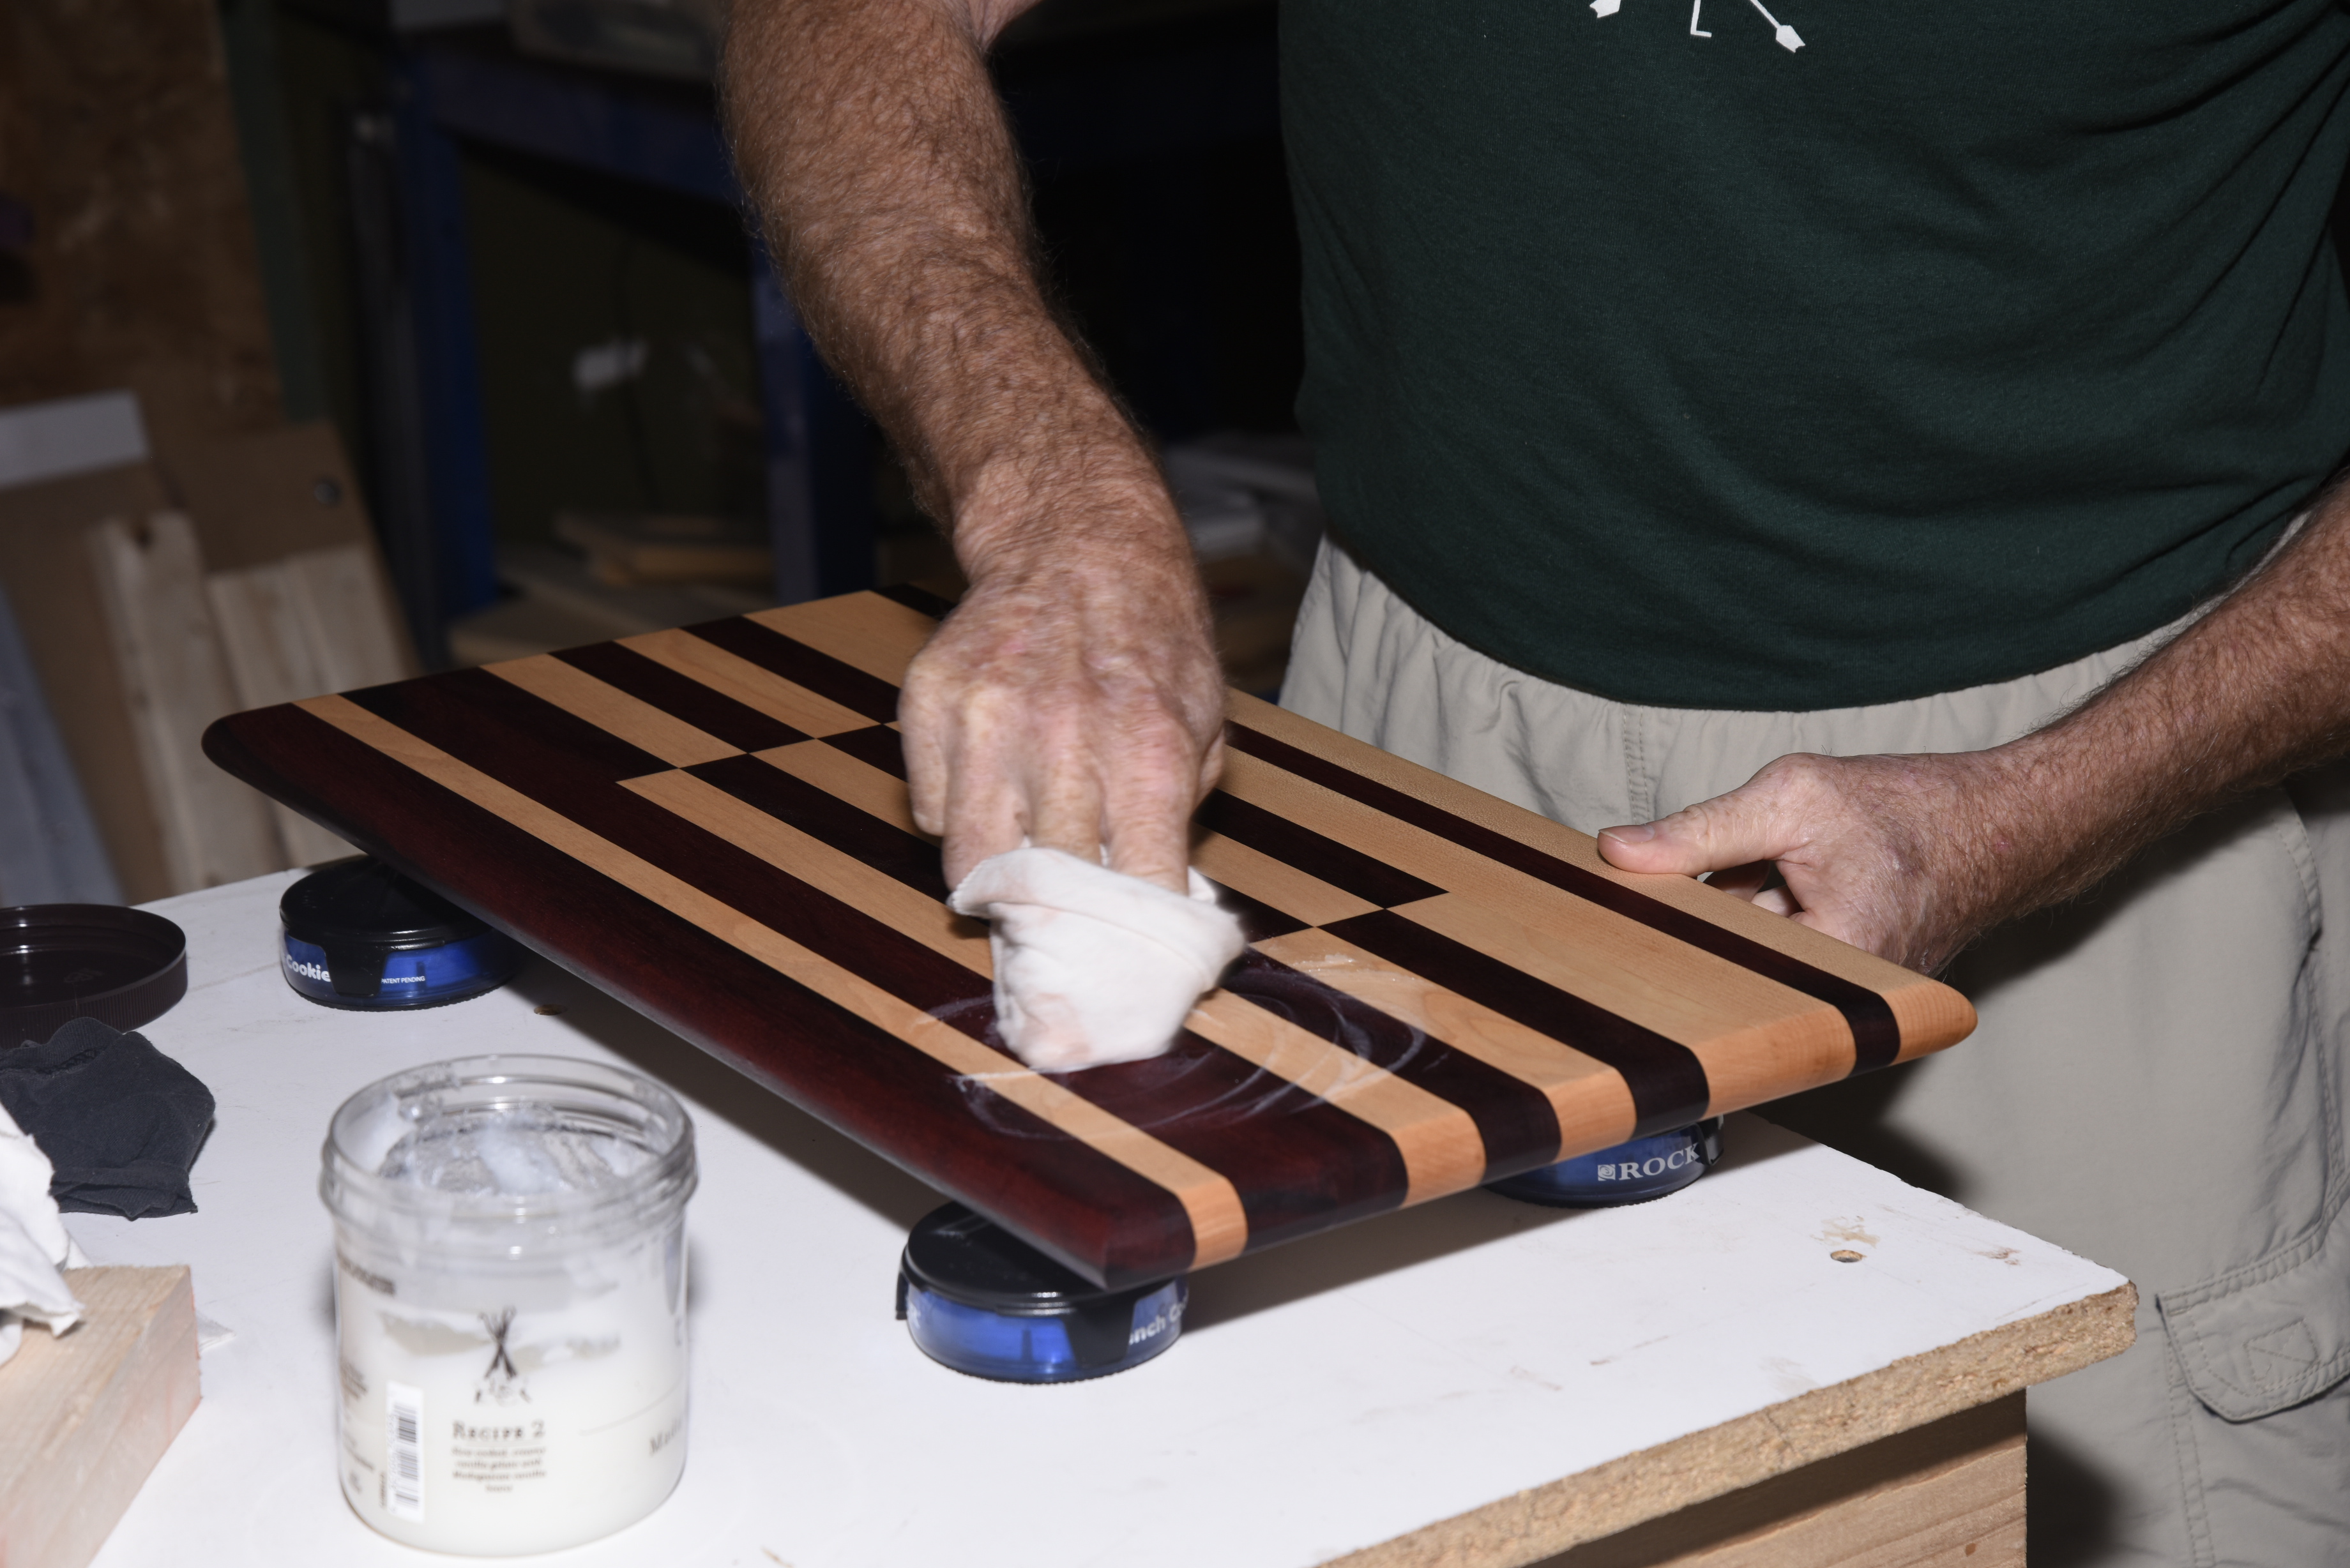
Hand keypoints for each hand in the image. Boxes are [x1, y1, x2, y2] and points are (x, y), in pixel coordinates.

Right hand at [900, 476, 1225, 894]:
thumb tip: (1159, 899)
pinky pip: (930, 809)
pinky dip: (957, 817)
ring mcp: (985, 720)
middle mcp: (1063, 739)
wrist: (1077, 543)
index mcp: (1147, 751)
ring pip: (969, 863)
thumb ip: (1182, 810)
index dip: (1133, 934)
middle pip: (1046, 890)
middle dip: (1060, 920)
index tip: (1129, 951)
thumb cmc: (1151, 641)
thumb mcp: (1202, 722)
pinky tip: (991, 789)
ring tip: (1022, 868)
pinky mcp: (929, 702)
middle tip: (1066, 926)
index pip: (1137, 887)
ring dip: (997, 880)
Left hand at [1594, 750, 2034, 972]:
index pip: (1716, 962)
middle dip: (1707, 914)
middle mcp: (1844, 995)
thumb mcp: (1792, 798)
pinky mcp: (1845, 983)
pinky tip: (1775, 881)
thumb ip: (1700, 830)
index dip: (1672, 933)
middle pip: (1731, 961)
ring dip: (1738, 911)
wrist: (1998, 825)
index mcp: (1833, 957)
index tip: (1635, 914)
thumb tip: (1617, 850)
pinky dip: (1766, 916)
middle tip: (1700, 874)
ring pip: (1752, 953)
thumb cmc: (1911, 809)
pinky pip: (1780, 952)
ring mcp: (1846, 994)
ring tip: (1762, 868)